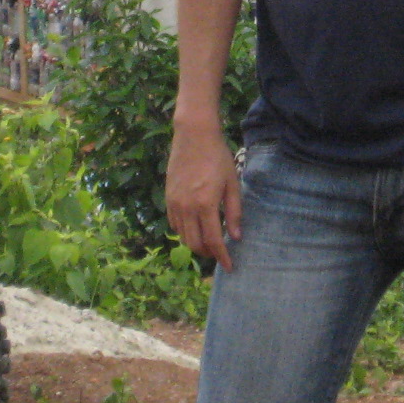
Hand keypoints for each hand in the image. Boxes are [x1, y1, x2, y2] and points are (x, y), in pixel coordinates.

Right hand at [165, 120, 241, 271]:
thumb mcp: (232, 183)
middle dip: (208, 254)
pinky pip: (174, 224)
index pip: (213, 241)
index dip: (222, 257)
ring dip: (196, 244)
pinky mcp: (168, 197)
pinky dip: (184, 232)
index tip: (229, 267)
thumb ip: (234, 212)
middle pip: (195, 244)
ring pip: (183, 236)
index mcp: (206, 204)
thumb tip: (236, 237)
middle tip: (220, 253)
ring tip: (209, 243)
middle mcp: (187, 207)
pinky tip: (195, 228)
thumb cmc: (218, 157)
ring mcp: (174, 203)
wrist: (194, 135)